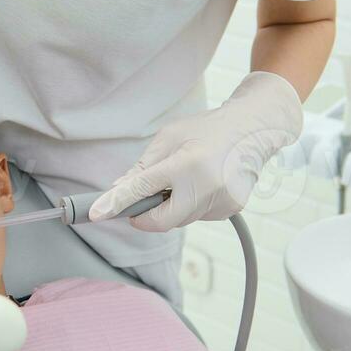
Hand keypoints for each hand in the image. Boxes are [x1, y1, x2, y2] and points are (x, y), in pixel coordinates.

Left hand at [90, 72, 302, 231]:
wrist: (253, 129)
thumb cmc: (207, 129)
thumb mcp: (169, 137)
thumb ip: (143, 167)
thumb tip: (118, 190)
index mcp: (187, 164)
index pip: (143, 189)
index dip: (117, 203)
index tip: (97, 214)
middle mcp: (206, 186)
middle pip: (162, 221)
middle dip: (147, 214)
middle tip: (141, 201)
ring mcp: (222, 201)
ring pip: (180, 220)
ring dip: (172, 206)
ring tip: (186, 178)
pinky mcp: (231, 209)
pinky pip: (197, 216)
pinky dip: (191, 205)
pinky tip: (203, 182)